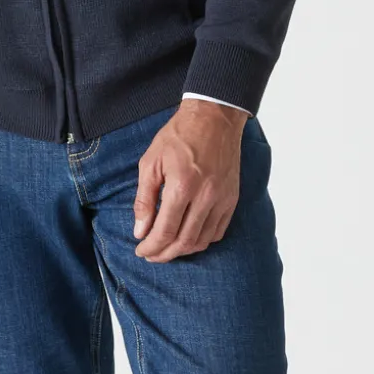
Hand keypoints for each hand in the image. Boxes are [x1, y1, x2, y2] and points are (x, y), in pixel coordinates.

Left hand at [132, 100, 248, 260]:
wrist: (214, 118)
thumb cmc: (178, 136)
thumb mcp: (151, 162)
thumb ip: (144, 199)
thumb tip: (140, 230)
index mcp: (182, 186)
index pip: (165, 231)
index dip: (151, 247)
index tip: (140, 250)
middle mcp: (206, 196)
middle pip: (184, 242)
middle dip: (164, 254)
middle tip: (151, 255)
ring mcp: (222, 199)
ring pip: (202, 240)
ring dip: (183, 250)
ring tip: (167, 249)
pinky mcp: (233, 199)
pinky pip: (218, 231)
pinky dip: (202, 240)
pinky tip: (188, 238)